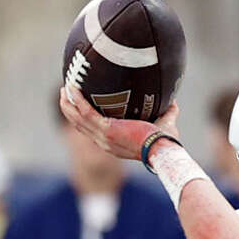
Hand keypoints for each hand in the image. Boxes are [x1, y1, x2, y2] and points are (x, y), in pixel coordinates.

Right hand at [60, 85, 181, 163]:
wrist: (163, 150)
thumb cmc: (165, 142)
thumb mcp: (164, 124)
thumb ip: (167, 113)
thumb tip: (174, 102)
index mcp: (113, 143)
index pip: (92, 131)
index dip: (82, 119)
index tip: (79, 106)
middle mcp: (104, 142)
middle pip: (79, 125)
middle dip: (70, 109)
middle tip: (66, 94)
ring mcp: (103, 137)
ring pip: (77, 119)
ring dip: (68, 103)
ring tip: (64, 89)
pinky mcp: (106, 129)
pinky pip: (85, 112)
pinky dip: (77, 100)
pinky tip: (72, 88)